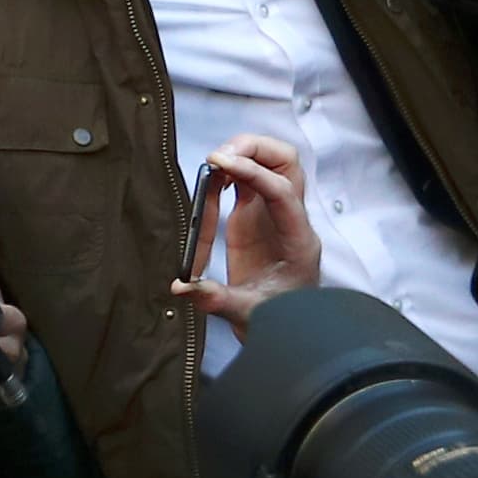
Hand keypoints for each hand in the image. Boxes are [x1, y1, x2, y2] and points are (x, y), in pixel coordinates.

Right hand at [172, 134, 325, 325]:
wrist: (289, 329)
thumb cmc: (277, 320)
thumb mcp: (248, 314)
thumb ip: (216, 299)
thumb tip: (181, 286)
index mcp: (296, 239)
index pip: (282, 190)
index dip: (252, 171)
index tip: (217, 162)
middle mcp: (290, 219)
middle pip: (286, 162)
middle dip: (253, 148)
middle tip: (216, 156)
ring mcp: (273, 214)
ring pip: (270, 163)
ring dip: (242, 153)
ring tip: (210, 164)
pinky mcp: (256, 215)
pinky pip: (248, 178)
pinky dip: (230, 169)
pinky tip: (210, 178)